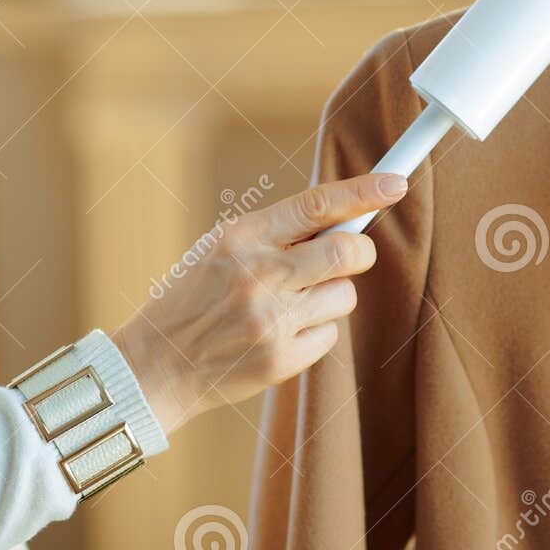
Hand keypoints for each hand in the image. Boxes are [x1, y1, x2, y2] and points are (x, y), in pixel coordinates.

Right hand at [110, 174, 406, 436]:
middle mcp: (259, 275)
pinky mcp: (281, 359)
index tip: (396, 183)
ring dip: (332, 296)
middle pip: (347, 253)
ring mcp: (271, 320)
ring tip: (292, 303)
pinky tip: (280, 333)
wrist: (154, 366)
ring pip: (344, 296)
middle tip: (350, 257)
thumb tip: (344, 218)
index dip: (363, 192)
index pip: (316, 205)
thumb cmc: (194, 298)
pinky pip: (330, 334)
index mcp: (242, 238)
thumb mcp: (220, 249)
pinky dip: (315, 330)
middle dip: (360, 253)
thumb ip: (277, 234)